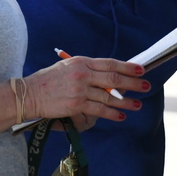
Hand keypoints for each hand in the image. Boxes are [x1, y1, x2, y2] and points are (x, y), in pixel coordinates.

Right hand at [24, 56, 148, 122]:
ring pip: (109, 96)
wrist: (30, 93)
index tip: (140, 70)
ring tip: (137, 104)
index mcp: (81, 61)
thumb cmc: (48, 80)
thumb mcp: (67, 67)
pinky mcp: (76, 104)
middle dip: (132, 82)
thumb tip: (107, 75)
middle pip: (113, 78)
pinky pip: (99, 109)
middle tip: (146, 85)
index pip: (110, 63)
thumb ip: (86, 69)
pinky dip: (112, 113)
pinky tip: (121, 115)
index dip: (127, 67)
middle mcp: (83, 73)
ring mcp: (80, 89)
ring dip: (126, 101)